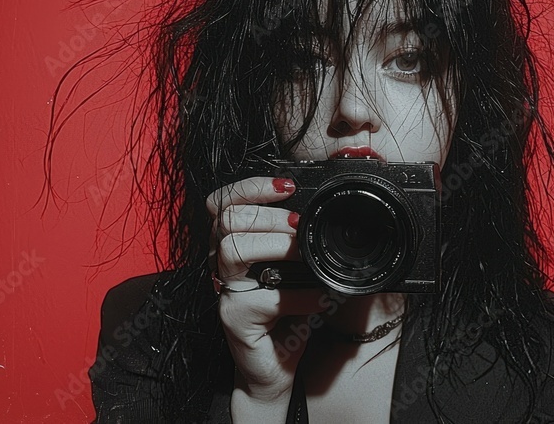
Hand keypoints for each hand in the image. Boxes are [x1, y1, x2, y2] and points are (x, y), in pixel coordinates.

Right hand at [206, 176, 327, 416]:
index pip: (224, 202)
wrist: (276, 368)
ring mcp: (226, 292)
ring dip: (276, 246)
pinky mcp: (234, 319)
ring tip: (305, 256)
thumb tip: (331, 217)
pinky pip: (265, 299)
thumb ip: (301, 245)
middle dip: (268, 215)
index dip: (251, 187)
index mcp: (234, 246)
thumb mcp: (296, 273)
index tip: (286, 187)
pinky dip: (300, 296)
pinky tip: (320, 300)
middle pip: (226, 219)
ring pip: (232, 249)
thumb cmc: (287, 315)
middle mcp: (222, 266)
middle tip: (299, 225)